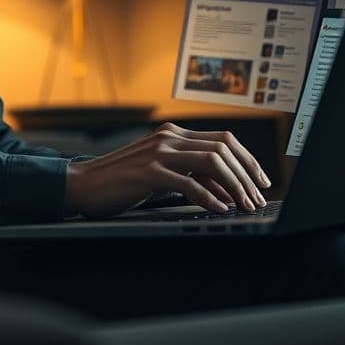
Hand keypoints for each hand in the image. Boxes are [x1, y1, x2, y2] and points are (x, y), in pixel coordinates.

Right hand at [64, 122, 271, 218]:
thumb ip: (192, 176)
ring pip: (211, 162)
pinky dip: (208, 197)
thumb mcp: (163, 175)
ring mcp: (158, 152)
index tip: (261, 181)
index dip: (248, 160)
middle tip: (257, 199)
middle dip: (246, 175)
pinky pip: (187, 183)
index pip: (224, 139)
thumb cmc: (123, 182)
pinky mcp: (148, 172)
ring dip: (234, 186)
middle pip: (223, 148)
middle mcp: (169, 138)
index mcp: (174, 135)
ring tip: (244, 205)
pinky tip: (218, 209)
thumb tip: (227, 191)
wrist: (83, 185)